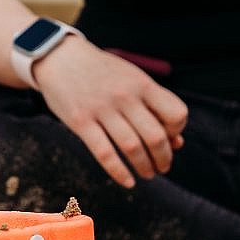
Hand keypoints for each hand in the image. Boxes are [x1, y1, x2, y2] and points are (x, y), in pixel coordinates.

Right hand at [29, 36, 187, 187]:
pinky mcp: (80, 122)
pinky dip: (120, 173)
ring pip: (132, 148)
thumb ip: (154, 107)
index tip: (170, 137)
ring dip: (144, 167)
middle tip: (162, 167)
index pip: (176, 114)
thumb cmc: (102, 72)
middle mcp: (124, 96)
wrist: (61, 57)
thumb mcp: (132, 80)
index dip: (177, 131)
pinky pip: (105, 154)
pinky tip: (128, 182)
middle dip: (164, 158)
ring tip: (148, 173)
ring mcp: (101, 109)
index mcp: (142, 84)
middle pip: (156, 137)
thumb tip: (178, 143)